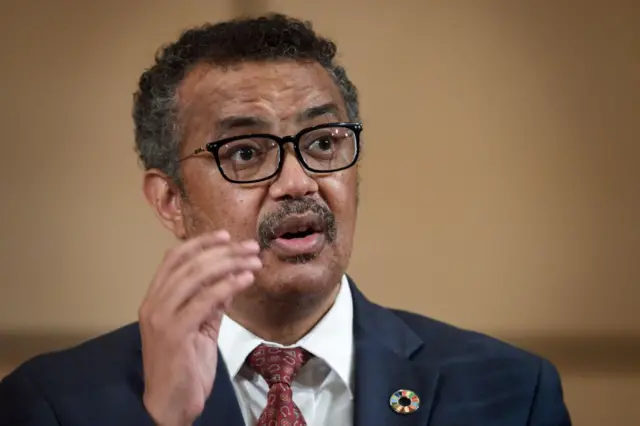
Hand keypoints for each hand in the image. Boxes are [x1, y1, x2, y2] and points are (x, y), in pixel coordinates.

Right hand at [139, 230, 260, 425]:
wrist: (171, 403)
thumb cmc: (185, 366)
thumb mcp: (200, 327)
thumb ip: (211, 303)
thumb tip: (232, 277)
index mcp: (155, 299)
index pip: (174, 259)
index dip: (200, 243)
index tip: (227, 236)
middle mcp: (153, 303)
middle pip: (189, 264)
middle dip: (224, 251)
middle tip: (251, 247)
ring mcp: (160, 317)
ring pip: (195, 277)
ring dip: (229, 264)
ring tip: (254, 260)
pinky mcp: (174, 332)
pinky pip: (204, 300)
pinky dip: (227, 286)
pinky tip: (246, 280)